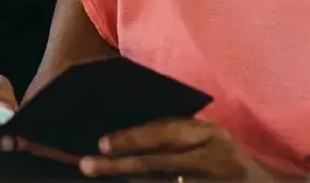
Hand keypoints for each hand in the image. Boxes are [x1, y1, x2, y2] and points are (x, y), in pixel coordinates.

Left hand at [78, 119, 267, 179]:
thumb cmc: (221, 155)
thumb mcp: (204, 138)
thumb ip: (172, 132)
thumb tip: (121, 132)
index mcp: (210, 133)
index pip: (166, 134)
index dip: (132, 138)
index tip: (102, 142)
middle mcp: (217, 158)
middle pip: (160, 163)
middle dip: (120, 164)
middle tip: (88, 164)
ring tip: (103, 178)